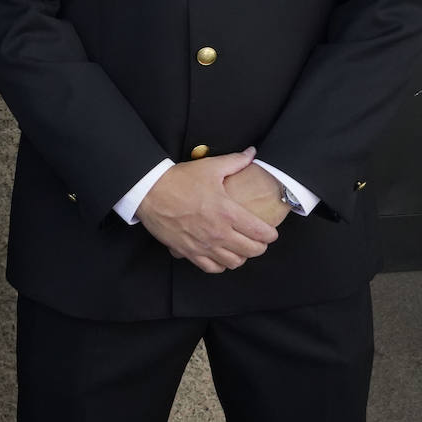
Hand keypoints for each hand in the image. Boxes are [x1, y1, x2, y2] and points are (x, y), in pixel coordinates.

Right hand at [135, 147, 279, 273]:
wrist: (150, 192)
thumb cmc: (180, 179)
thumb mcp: (210, 166)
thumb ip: (235, 161)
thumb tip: (252, 152)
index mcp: (228, 212)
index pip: (261, 233)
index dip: (270, 235)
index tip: (270, 232)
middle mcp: (219, 233)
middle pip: (252, 251)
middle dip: (260, 246)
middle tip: (258, 239)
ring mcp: (204, 245)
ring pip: (234, 263)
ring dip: (241, 256)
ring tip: (240, 247)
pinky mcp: (189, 252)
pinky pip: (213, 268)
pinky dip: (221, 264)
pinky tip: (220, 255)